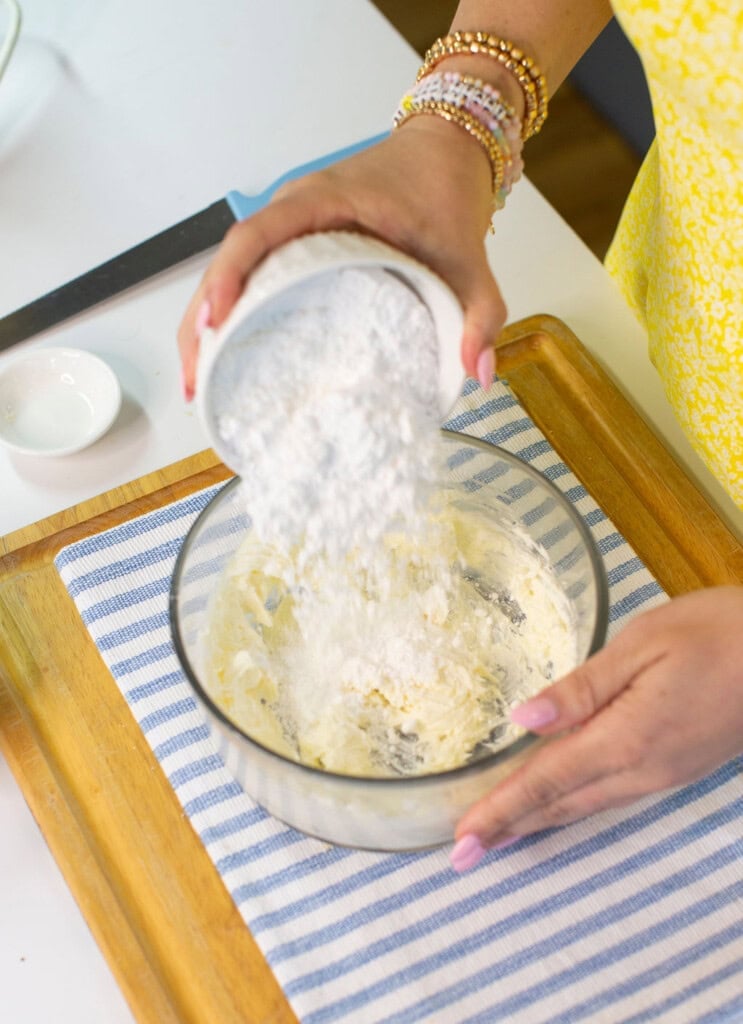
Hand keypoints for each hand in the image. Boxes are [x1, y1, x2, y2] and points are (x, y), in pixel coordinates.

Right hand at [177, 117, 504, 398]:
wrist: (448, 153)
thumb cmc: (446, 193)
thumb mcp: (470, 259)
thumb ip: (481, 313)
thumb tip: (476, 374)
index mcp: (326, 200)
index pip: (258, 234)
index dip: (228, 278)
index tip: (215, 323)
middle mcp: (295, 208)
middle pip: (227, 260)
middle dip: (202, 322)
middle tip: (198, 382)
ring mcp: (289, 225)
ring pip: (230, 270)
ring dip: (207, 322)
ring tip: (201, 381)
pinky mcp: (294, 243)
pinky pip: (249, 273)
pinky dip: (231, 312)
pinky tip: (227, 355)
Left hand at [451, 586, 742, 870]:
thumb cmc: (716, 633)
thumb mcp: (642, 645)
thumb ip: (581, 688)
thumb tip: (522, 720)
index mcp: (624, 739)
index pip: (546, 783)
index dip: (500, 812)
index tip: (462, 842)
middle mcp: (640, 769)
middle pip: (561, 805)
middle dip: (509, 828)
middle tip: (462, 853)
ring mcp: (662, 774)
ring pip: (585, 805)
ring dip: (537, 821)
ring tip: (497, 833)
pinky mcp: (676, 767)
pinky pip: (610, 795)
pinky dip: (571, 805)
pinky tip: (556, 801)